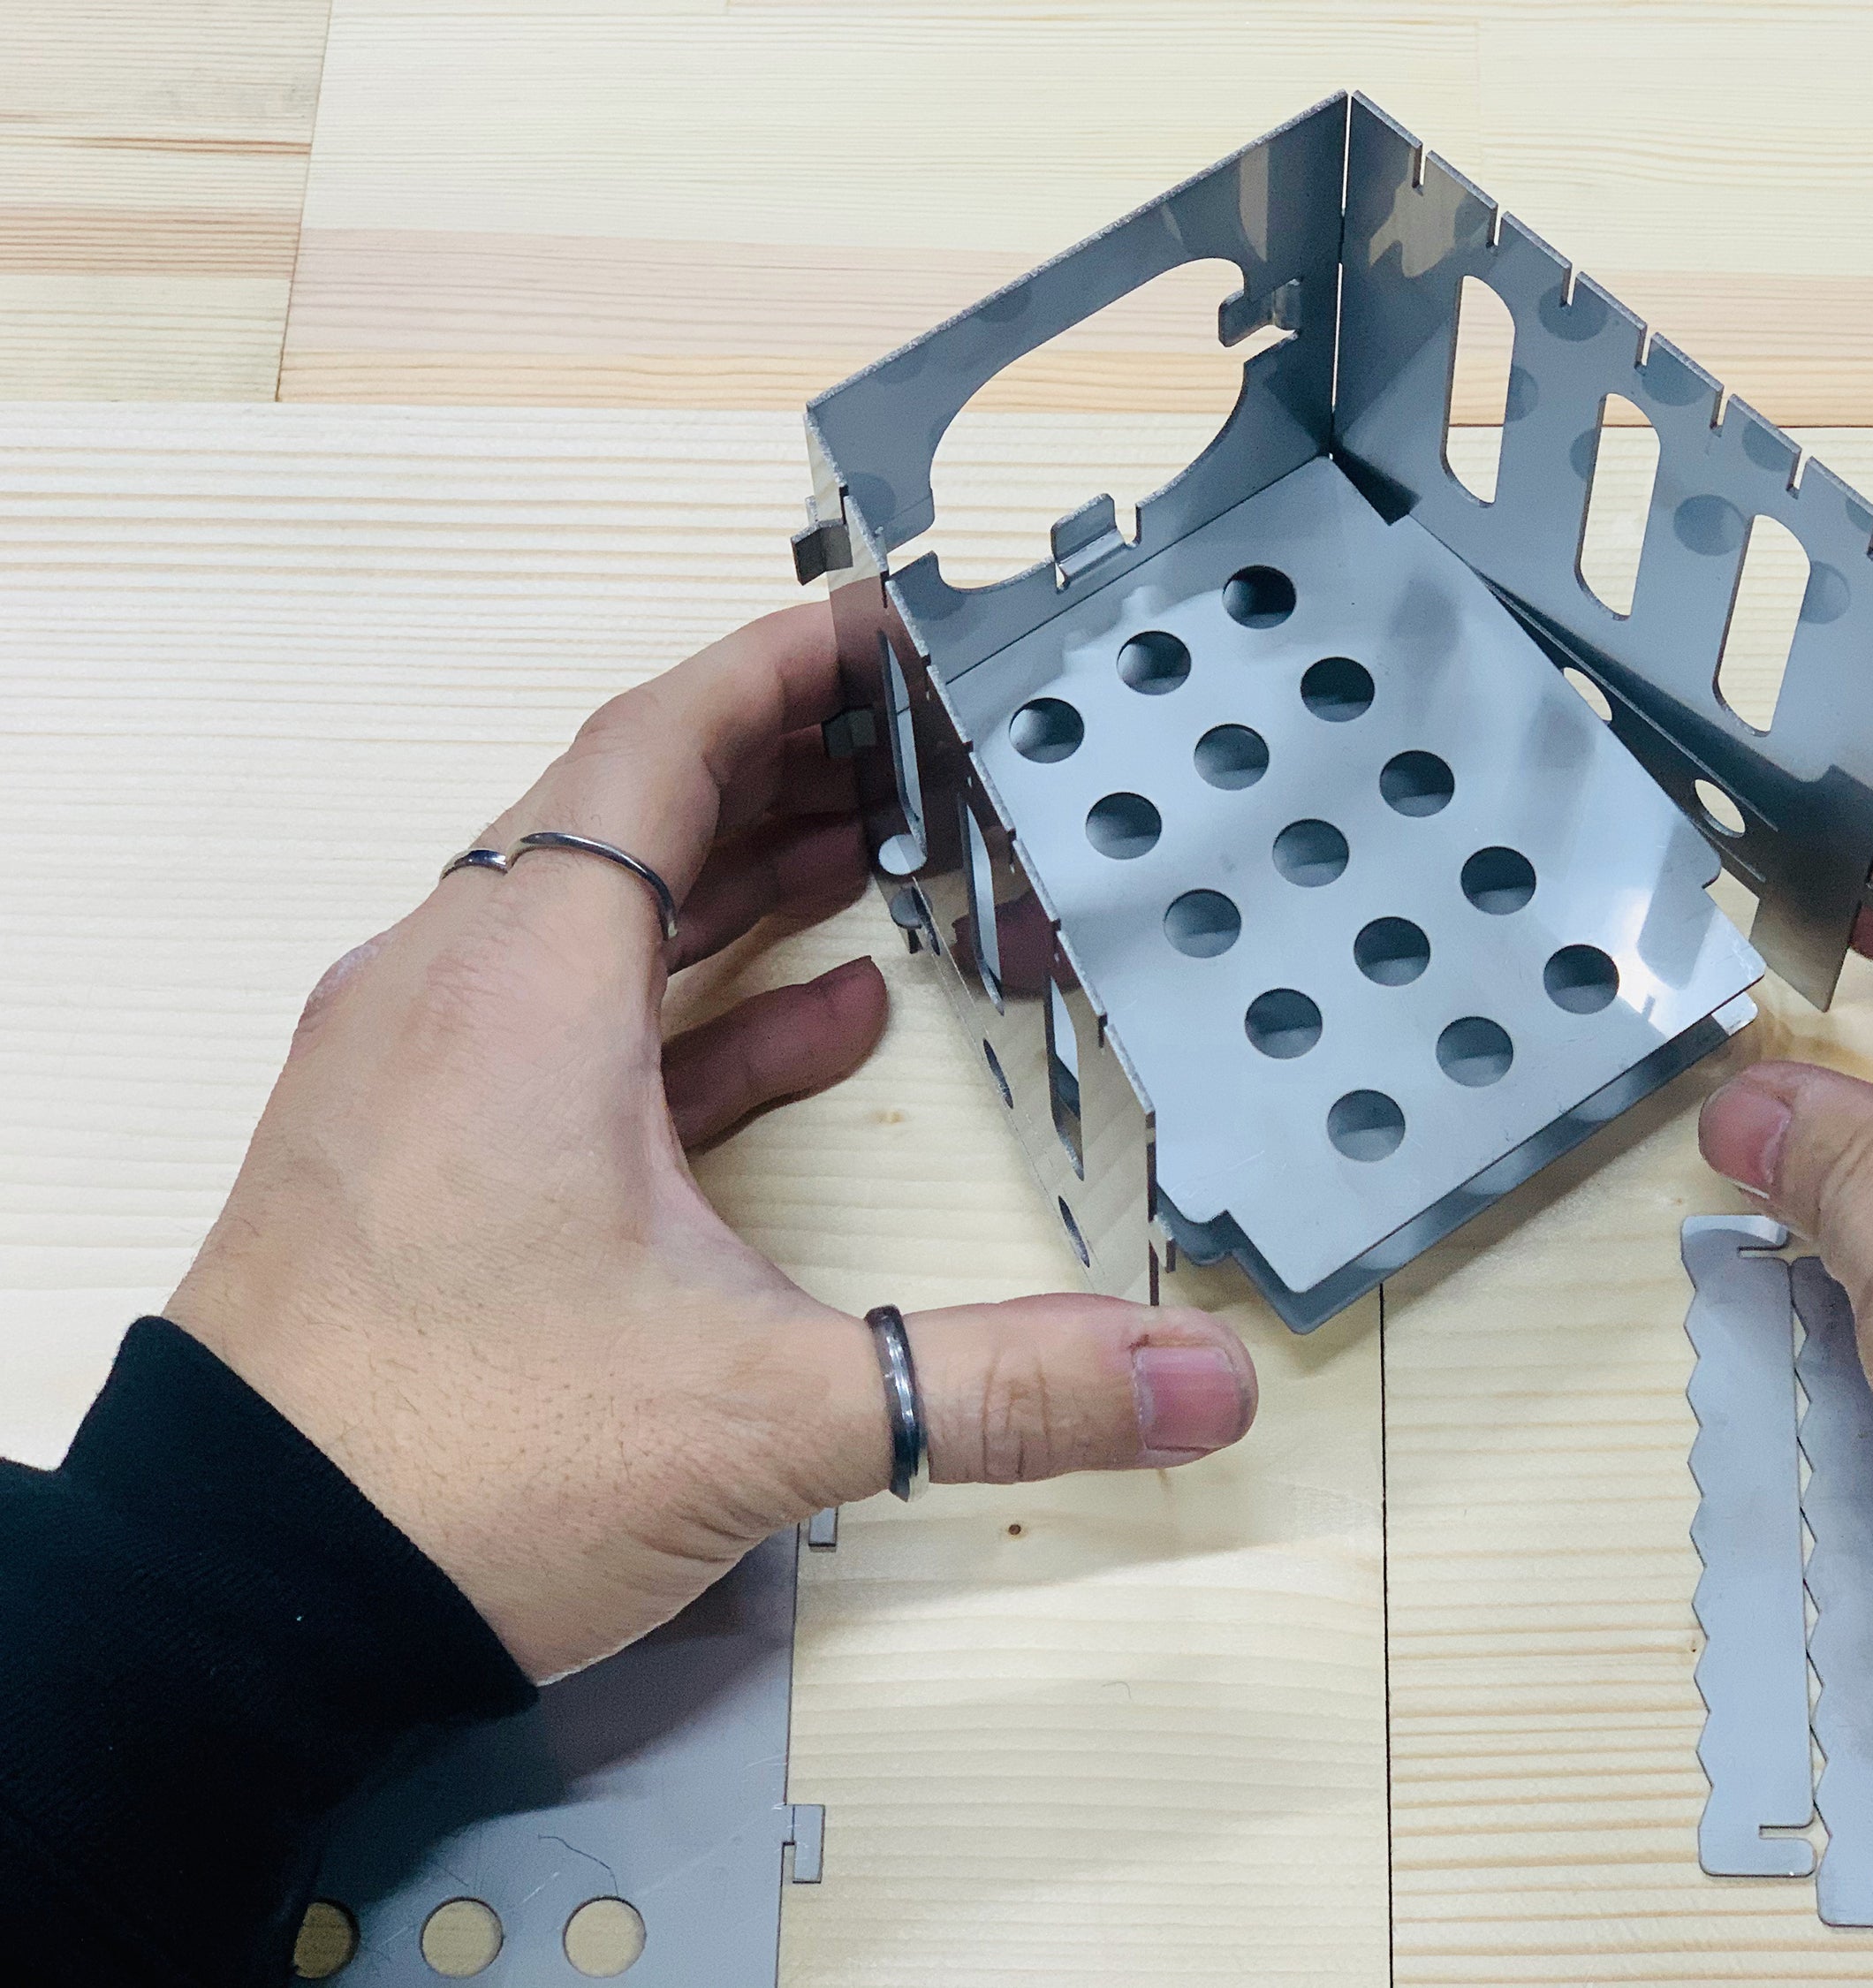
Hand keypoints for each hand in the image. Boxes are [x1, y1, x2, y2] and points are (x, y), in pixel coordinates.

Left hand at [168, 607, 1257, 1680]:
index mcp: (523, 990)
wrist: (238, 1601)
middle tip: (911, 734)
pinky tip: (811, 1024)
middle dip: (779, 759)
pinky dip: (690, 1004)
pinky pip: (566, 1025)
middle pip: (622, 809)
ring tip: (877, 849)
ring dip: (733, 874)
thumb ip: (999, 1382)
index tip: (878, 624)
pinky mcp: (411, 1154)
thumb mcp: (761, 1412)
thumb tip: (1196, 1380)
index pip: (657, 744)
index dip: (778, 665)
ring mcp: (416, 1073)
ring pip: (590, 914)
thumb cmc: (449, 1467)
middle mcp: (449, 996)